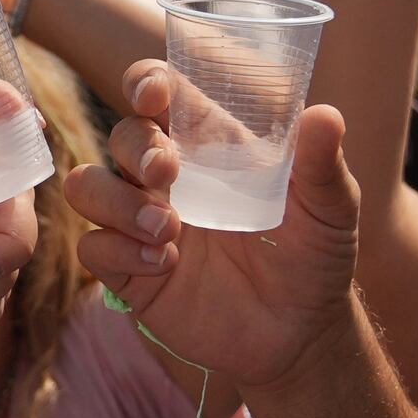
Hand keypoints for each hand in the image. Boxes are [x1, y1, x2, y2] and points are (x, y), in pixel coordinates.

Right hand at [64, 76, 362, 397]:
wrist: (301, 336)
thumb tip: (326, 115)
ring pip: (87, 186)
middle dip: (135, 147)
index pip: (162, 94)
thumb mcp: (330, 212)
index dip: (146, 82)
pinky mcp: (131, 273)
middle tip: (167, 173)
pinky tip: (164, 265)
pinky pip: (93, 248)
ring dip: (117, 201)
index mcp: (211, 147)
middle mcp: (169, 179)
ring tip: (167, 230)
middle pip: (121, 135)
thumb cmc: (316, 260)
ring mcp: (144, 224)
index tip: (153, 94)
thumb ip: (321, 166)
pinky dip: (120, 252)